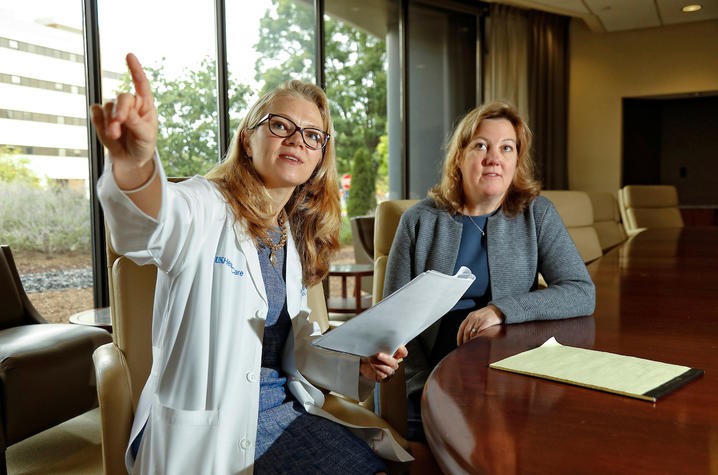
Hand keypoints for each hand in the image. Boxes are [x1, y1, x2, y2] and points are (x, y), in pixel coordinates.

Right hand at [90, 53, 157, 179]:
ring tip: (115, 136)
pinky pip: (96, 113)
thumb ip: (136, 122)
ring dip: (110, 122)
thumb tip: (124, 112)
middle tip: (119, 123)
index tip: (129, 55)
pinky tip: (105, 131)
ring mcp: (115, 108)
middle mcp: (130, 103)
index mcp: (145, 104)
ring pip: (108, 107)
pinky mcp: (101, 116)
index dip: (135, 69)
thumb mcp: (146, 135)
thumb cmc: (143, 144)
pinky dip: (99, 122)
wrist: (130, 158)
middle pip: (122, 98)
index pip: (141, 83)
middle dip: (120, 111)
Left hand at [359, 346, 407, 382]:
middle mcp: (393, 362)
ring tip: (371, 360)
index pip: (403, 353)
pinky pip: (383, 376)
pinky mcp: (383, 377)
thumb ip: (382, 343)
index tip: (397, 347)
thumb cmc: (370, 351)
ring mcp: (389, 370)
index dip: (402, 351)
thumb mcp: (376, 345)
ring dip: (380, 365)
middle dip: (386, 359)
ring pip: (389, 370)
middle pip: (395, 363)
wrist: (362, 361)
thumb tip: (384, 339)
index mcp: (395, 353)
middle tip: (378, 354)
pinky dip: (377, 371)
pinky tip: (372, 366)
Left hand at [457, 305, 503, 345]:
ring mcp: (479, 320)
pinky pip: (479, 333)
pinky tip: (477, 342)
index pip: (461, 327)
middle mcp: (473, 318)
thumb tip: (467, 335)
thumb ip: (472, 322)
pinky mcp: (485, 323)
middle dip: (465, 340)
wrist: (499, 309)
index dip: (459, 337)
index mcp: (470, 316)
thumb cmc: (489, 314)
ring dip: (470, 341)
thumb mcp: (478, 315)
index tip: (459, 343)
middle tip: (465, 347)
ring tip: (471, 346)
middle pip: (466, 331)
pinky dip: (477, 338)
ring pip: (471, 333)